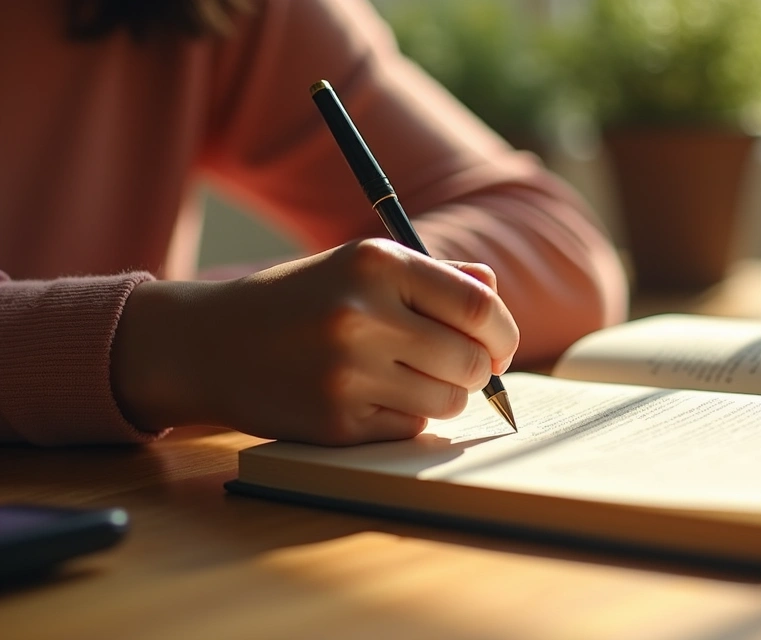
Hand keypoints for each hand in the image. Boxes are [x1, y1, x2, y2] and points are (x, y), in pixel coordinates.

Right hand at [111, 238, 518, 444]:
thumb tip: (493, 294)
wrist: (207, 343)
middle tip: (457, 368)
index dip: (503, 334)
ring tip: (405, 378)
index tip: (499, 347)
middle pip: (472, 362)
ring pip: (447, 401)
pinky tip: (369, 397)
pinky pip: (409, 427)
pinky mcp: (334, 422)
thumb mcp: (361, 267)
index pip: (479, 308)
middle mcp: (361, 315)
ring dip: (441, 395)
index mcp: (376, 263)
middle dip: (477, 371)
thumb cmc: (303, 300)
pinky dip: (404, 417)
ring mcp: (346, 373)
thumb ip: (436, 276)